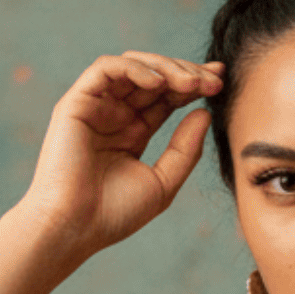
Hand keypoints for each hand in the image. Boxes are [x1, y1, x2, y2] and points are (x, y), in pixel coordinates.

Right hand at [20, 50, 222, 258]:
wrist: (74, 228)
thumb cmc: (114, 214)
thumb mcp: (162, 183)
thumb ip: (184, 150)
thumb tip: (204, 113)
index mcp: (133, 131)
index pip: (167, 97)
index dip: (194, 86)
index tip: (220, 84)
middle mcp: (115, 114)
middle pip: (154, 77)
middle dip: (186, 73)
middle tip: (214, 81)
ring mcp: (95, 105)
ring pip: (133, 66)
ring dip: (165, 68)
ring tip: (191, 82)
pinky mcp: (76, 101)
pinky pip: (106, 69)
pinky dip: (134, 69)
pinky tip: (159, 83)